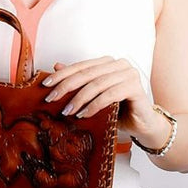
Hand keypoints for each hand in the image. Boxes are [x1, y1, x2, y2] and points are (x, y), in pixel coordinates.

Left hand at [42, 57, 168, 147]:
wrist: (141, 125)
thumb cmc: (117, 110)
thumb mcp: (93, 96)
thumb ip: (79, 81)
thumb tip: (56, 66)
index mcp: (108, 62)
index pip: (81, 66)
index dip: (62, 74)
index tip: (46, 84)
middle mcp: (120, 64)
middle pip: (87, 73)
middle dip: (66, 86)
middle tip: (51, 98)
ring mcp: (129, 74)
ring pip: (97, 84)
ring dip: (79, 98)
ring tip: (67, 111)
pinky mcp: (135, 87)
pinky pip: (110, 95)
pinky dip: (95, 105)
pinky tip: (84, 114)